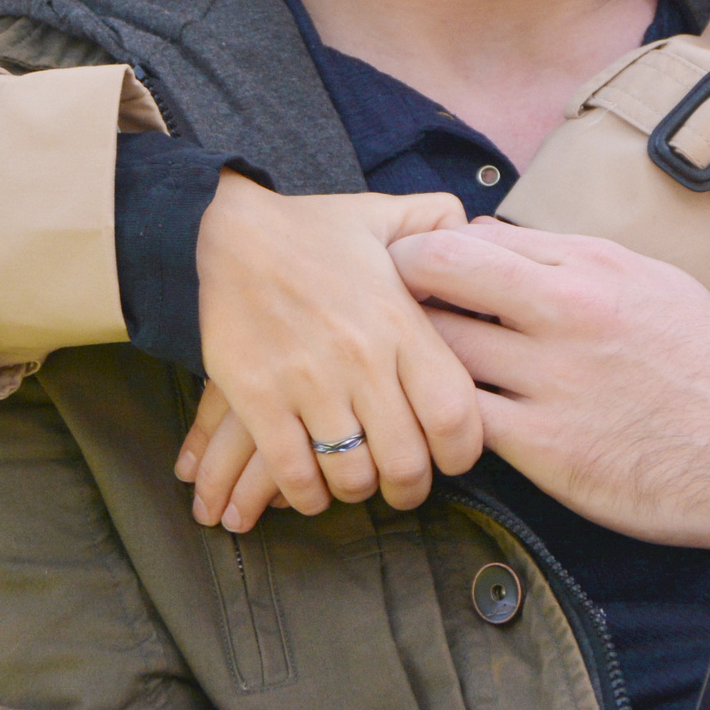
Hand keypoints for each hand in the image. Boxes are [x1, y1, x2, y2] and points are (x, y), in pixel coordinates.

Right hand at [185, 176, 483, 523]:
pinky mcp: (258, 398)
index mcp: (400, 321)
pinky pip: (293, 472)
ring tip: (357, 481)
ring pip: (351, 474)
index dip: (461, 451)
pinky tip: (311, 486)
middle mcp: (361, 357)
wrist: (229, 233)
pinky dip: (307, 494)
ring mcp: (308, 381)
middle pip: (405, 459)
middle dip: (410, 487)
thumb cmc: (314, 231)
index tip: (452, 458)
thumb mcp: (387, 215)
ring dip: (358, 490)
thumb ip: (441, 223)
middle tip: (404, 486)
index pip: (453, 412)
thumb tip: (480, 231)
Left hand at [388, 220, 709, 550]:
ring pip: (438, 346)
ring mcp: (551, 376)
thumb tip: (497, 239)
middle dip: (394, 286)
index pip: (473, 236)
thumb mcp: (648, 282)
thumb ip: (574, 259)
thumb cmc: (701, 365)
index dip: (427, 250)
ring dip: (409, 356)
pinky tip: (431, 421)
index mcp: (591, 262)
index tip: (407, 270)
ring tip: (393, 367)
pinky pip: (458, 418)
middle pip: (438, 272)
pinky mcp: (544, 444)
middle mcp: (566, 307)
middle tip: (370, 307)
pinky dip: (435, 416)